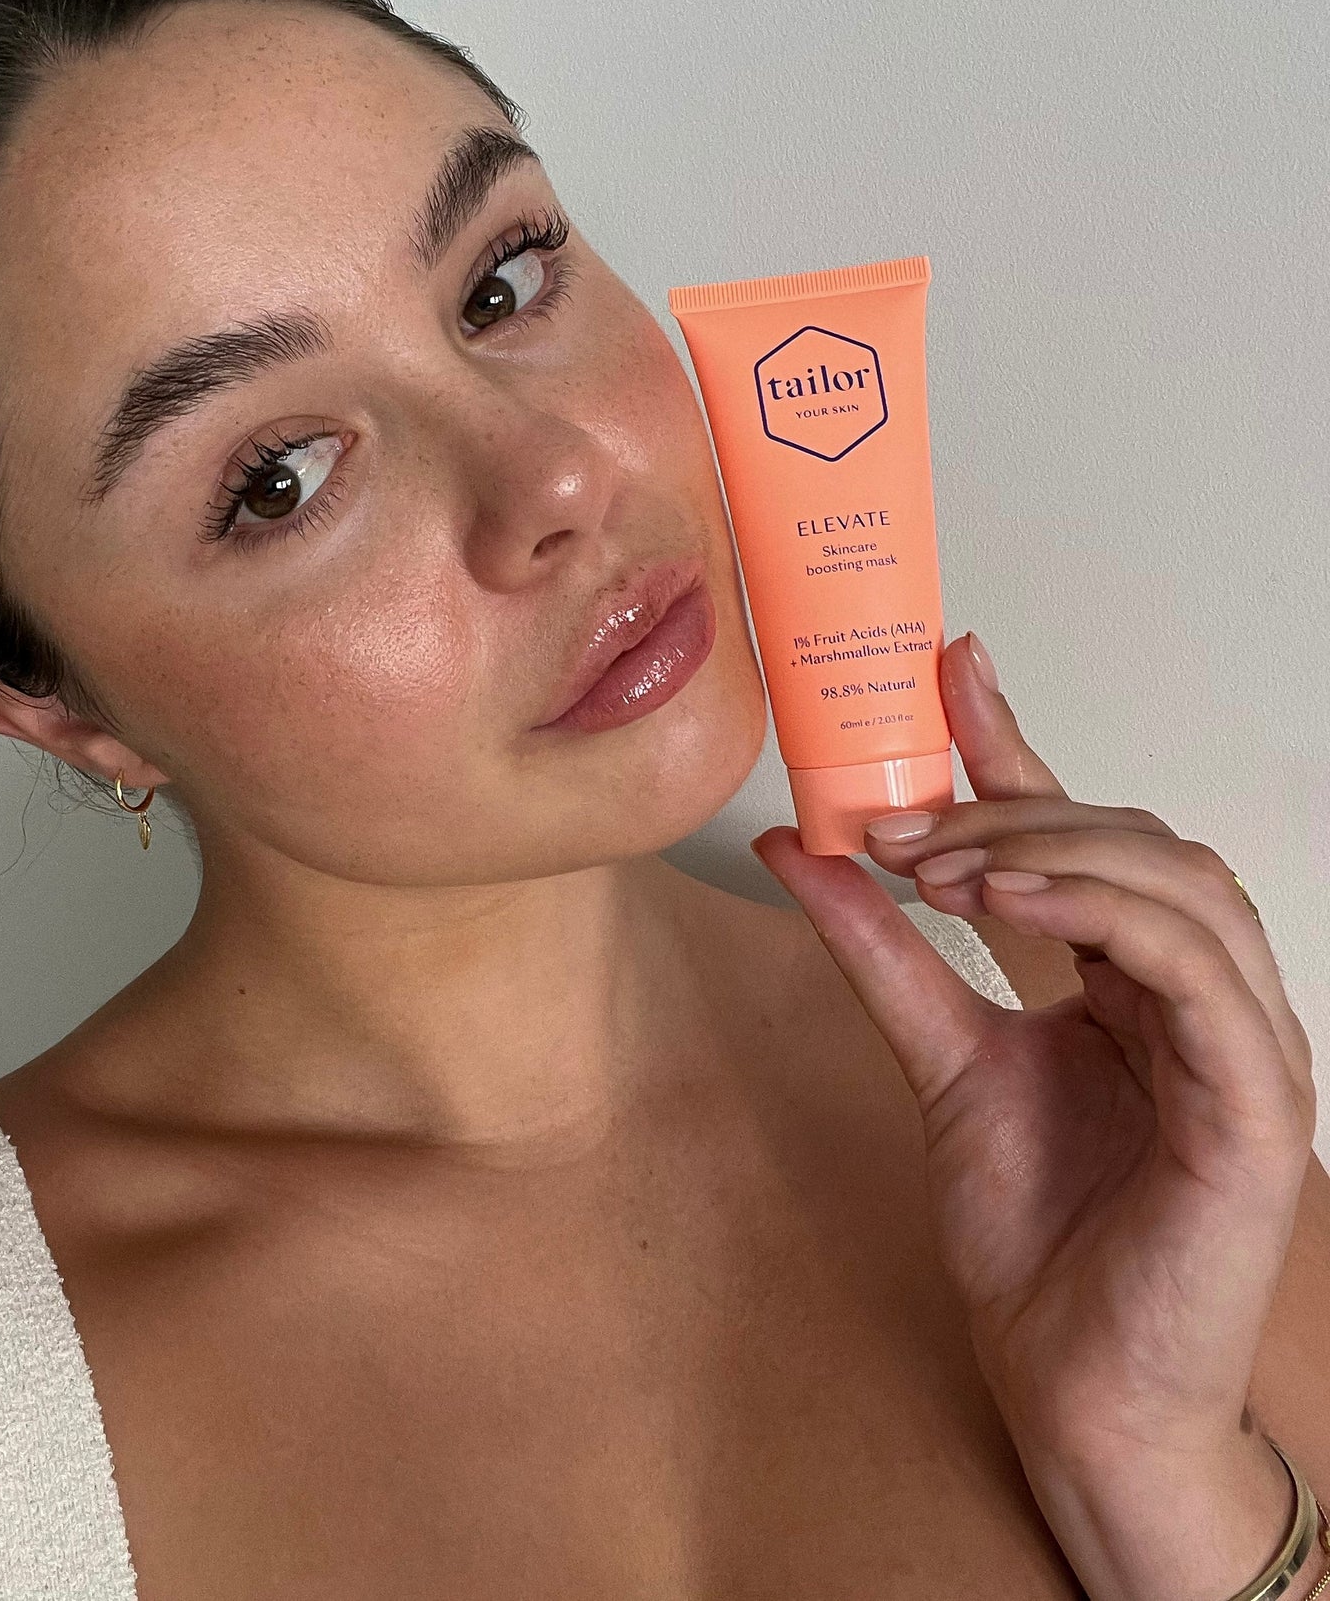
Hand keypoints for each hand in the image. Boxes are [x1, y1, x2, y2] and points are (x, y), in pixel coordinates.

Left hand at [750, 632, 1319, 1599]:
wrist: (1071, 1389)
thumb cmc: (1035, 1240)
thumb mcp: (936, 1063)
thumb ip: (883, 955)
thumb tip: (800, 848)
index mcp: (1133, 983)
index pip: (1087, 835)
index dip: (1023, 746)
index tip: (951, 670)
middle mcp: (1198, 998)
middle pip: (1137, 842)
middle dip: (1018, 809)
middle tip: (909, 817)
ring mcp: (1243, 1044)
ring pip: (1181, 883)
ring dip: (1059, 849)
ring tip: (950, 861)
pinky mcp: (1258, 1102)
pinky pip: (1201, 967)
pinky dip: (1110, 911)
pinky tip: (1017, 896)